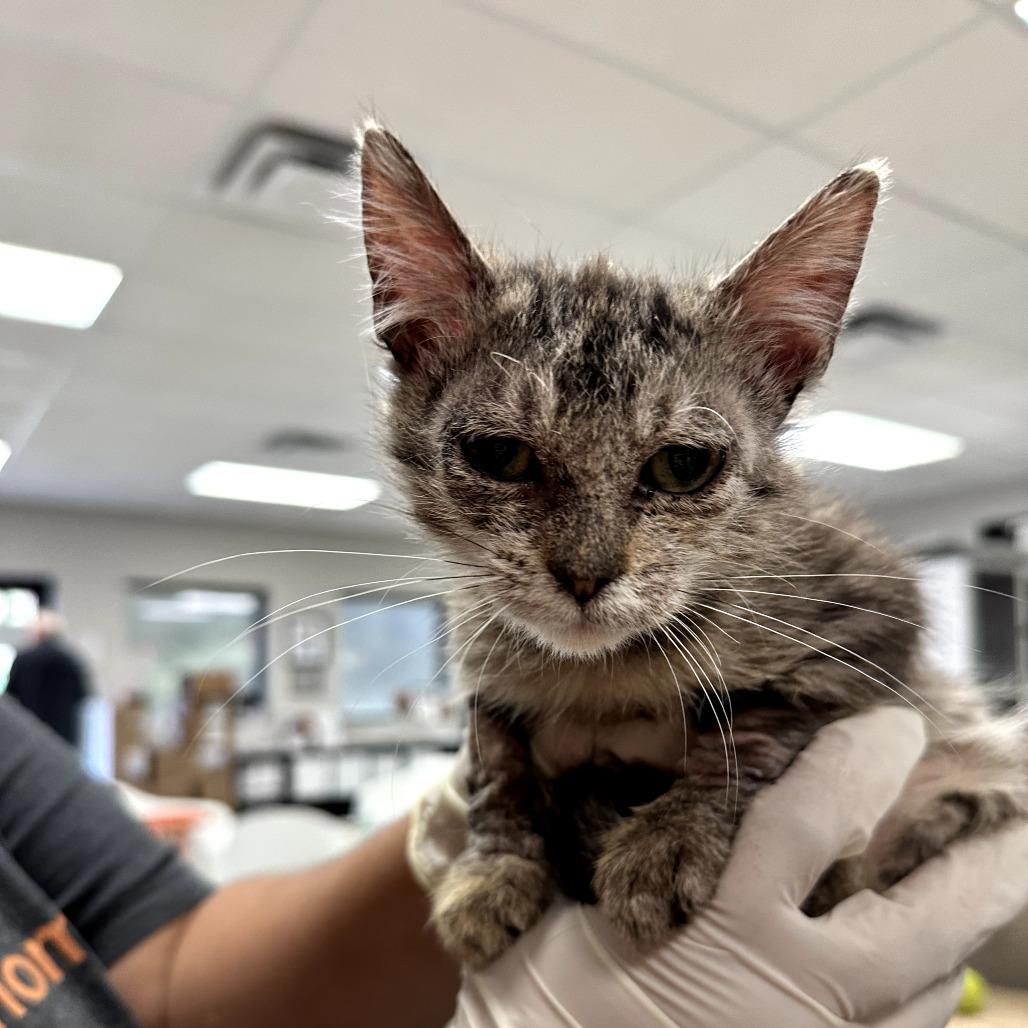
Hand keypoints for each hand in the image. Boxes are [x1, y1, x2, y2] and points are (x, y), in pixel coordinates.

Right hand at [443, 708, 1027, 1026]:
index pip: (807, 819)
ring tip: (980, 888)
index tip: (891, 724)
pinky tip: (926, 987)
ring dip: (954, 936)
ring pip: (925, 995)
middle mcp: (792, 996)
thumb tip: (553, 751)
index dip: (855, 762)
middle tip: (1024, 823)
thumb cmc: (534, 1013)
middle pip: (921, 925)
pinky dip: (920, 1009)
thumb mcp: (547, 919)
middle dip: (981, 870)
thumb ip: (565, 837)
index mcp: (729, 934)